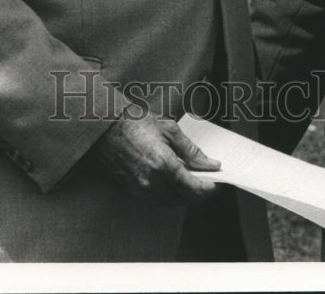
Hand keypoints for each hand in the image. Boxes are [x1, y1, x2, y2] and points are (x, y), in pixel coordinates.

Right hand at [92, 108, 219, 203]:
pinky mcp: (134, 192)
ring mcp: (142, 190)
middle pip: (186, 199)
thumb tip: (210, 164)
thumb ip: (192, 151)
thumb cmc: (135, 123)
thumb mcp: (169, 129)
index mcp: (164, 165)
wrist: (104, 128)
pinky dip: (171, 194)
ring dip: (185, 194)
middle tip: (209, 178)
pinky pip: (158, 201)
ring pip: (172, 202)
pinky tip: (174, 180)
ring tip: (192, 177)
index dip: (210, 189)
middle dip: (200, 191)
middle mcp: (153, 183)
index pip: (195, 189)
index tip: (220, 182)